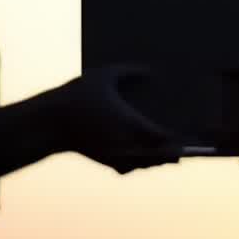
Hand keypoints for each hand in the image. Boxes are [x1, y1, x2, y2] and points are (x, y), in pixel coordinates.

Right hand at [50, 65, 180, 173]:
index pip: (164, 139)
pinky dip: (139, 164)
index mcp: (130, 124)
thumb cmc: (77, 96)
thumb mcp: (102, 76)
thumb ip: (128, 71)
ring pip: (144, 164)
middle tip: (188, 148)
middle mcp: (125, 145)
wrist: (48, 124)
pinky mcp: (104, 161)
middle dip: (173, 153)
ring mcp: (114, 156)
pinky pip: (128, 168)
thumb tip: (149, 70)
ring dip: (157, 160)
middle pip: (159, 157)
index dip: (179, 141)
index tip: (190, 137)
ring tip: (172, 154)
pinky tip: (145, 158)